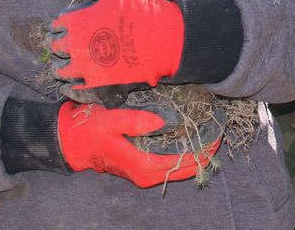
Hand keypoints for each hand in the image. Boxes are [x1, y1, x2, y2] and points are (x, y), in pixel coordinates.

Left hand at [48, 0, 184, 92]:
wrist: (165, 38)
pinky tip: (71, 85)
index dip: (62, 23)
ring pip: (61, 71)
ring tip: (69, 63)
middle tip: (67, 43)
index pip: (57, 24)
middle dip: (59, 43)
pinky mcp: (99, 86)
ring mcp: (87, 69)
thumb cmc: (141, 9)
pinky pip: (75, 92)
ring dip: (62, 66)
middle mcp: (76, 46)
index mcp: (77, 21)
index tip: (69, 24)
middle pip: (55, 46)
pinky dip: (70, 89)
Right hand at [57, 101, 218, 187]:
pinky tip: (191, 139)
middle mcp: (147, 174)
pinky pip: (170, 164)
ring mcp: (145, 173)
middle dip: (203, 153)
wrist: (74, 143)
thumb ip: (135, 120)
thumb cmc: (92, 129)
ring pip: (179, 168)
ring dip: (195, 154)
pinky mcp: (143, 167)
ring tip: (210, 135)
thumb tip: (162, 122)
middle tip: (219, 133)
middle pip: (185, 168)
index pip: (182, 161)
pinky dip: (183, 154)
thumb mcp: (110, 120)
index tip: (217, 135)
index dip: (201, 150)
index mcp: (143, 165)